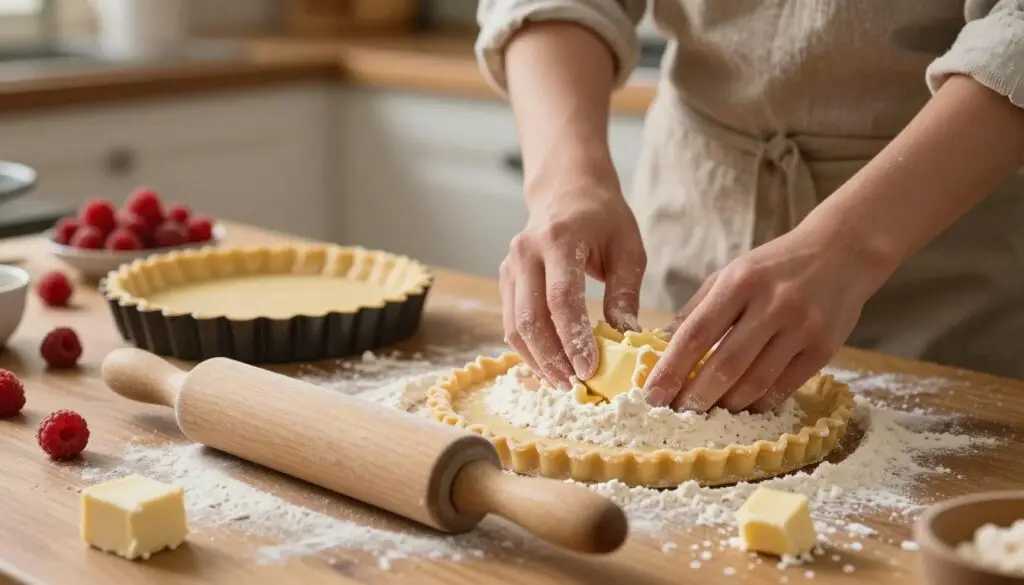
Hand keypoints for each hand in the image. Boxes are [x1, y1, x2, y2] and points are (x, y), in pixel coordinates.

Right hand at [501, 180, 645, 389]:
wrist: (566, 188)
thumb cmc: (604, 218)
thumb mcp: (628, 249)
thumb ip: (624, 294)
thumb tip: (626, 340)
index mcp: (560, 240)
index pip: (561, 299)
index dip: (573, 339)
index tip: (589, 369)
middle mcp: (527, 252)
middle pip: (530, 317)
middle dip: (551, 358)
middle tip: (574, 386)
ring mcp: (510, 265)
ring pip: (514, 325)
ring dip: (536, 359)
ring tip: (561, 383)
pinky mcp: (505, 278)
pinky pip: (510, 321)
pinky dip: (527, 348)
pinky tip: (548, 366)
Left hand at [643, 224, 890, 412]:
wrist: (842, 251)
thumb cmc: (775, 266)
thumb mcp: (731, 274)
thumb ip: (697, 309)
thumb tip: (661, 346)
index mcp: (740, 282)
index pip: (696, 333)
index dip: (671, 369)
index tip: (652, 395)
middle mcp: (772, 304)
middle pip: (725, 364)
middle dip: (696, 396)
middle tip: (677, 413)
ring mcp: (802, 327)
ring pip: (755, 382)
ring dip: (727, 404)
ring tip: (708, 413)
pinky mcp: (824, 348)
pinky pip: (784, 387)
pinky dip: (759, 403)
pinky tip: (744, 407)